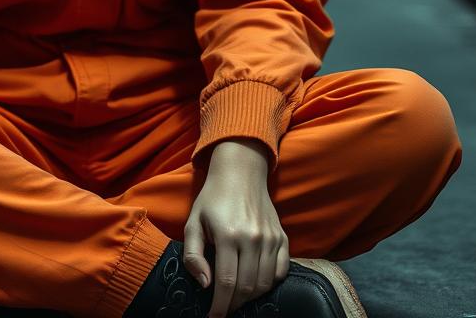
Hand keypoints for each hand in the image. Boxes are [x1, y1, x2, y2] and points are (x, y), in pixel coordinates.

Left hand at [182, 138, 289, 317]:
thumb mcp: (193, 222)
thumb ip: (193, 255)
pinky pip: (281, 271)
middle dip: (234, 305)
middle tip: (224, 309)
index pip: (227, 283)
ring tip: (237, 298)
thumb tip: (205, 284)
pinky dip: (270, 283)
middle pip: (247, 287)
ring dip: (251, 297)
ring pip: (265, 283)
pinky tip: (256, 283)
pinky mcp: (282, 237)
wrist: (240, 172)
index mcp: (228, 235)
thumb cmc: (212, 198)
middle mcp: (253, 238)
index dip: (220, 306)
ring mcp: (271, 238)